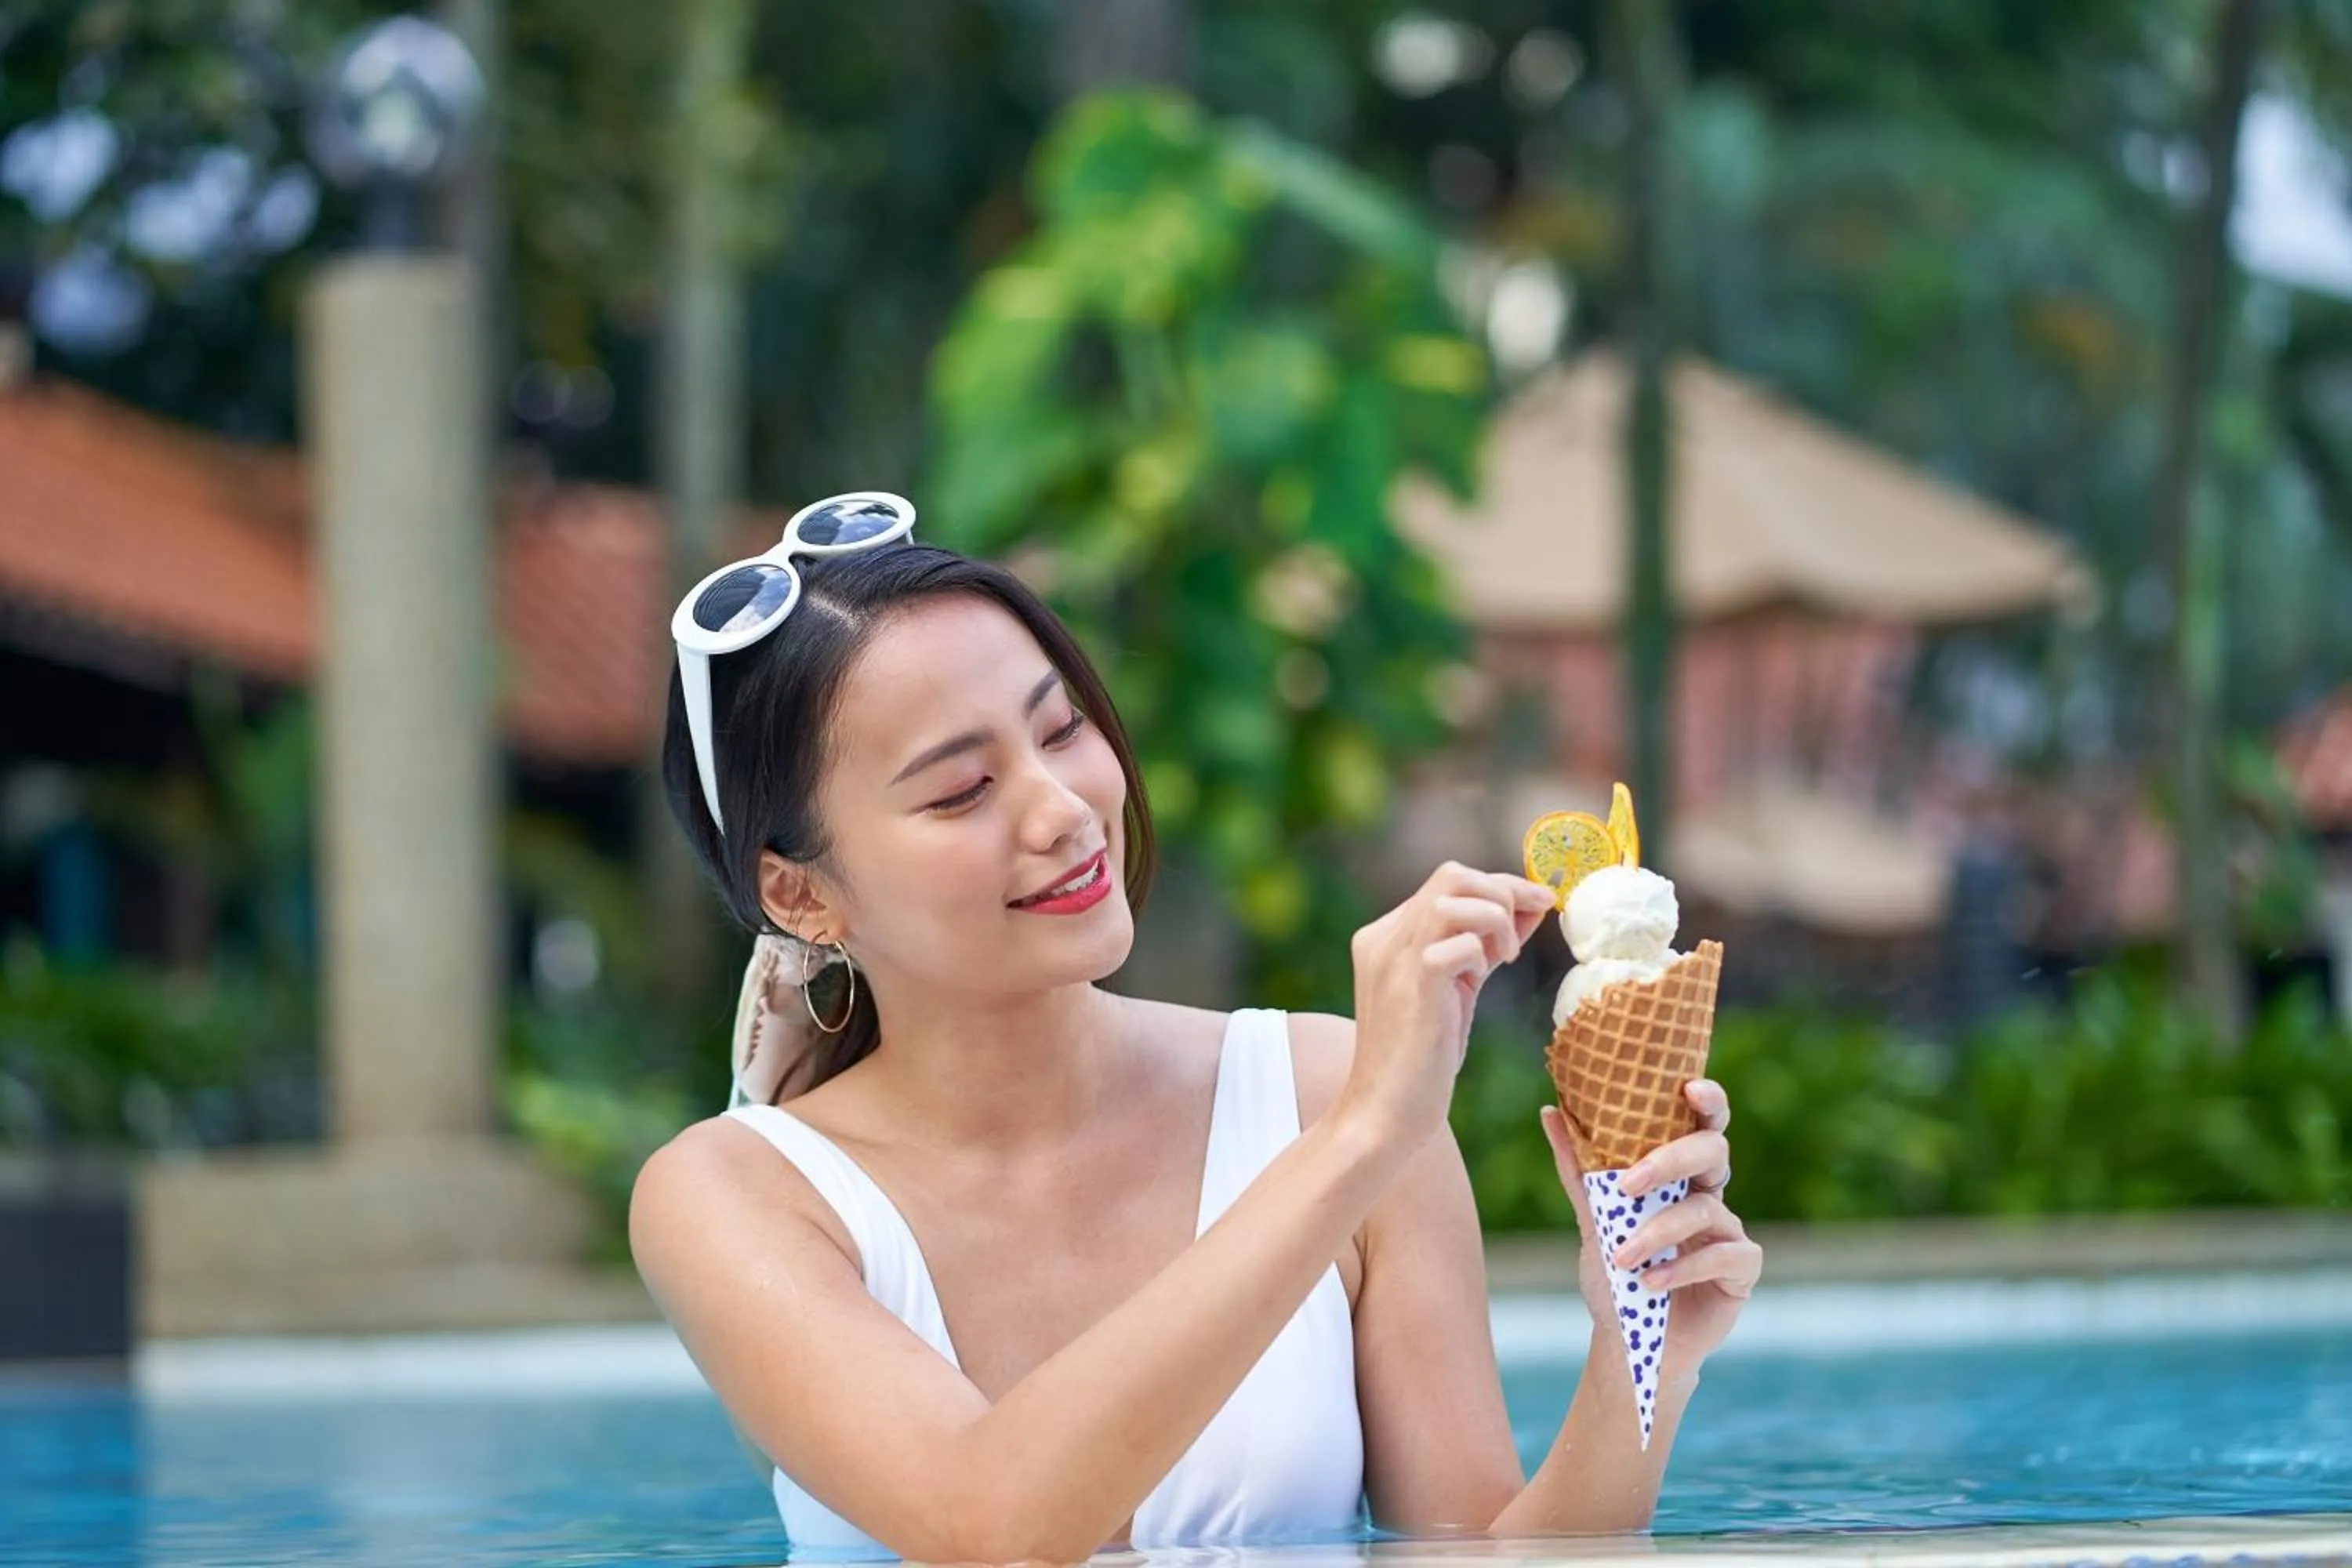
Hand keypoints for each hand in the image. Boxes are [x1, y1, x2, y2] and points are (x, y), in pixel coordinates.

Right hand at [1338, 862, 1553, 1146]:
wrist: (1382, 1115)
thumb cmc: (1421, 1059)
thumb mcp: (1455, 989)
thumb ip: (1483, 947)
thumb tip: (1530, 906)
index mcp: (1387, 935)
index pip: (1449, 881)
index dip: (1500, 885)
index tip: (1538, 902)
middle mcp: (1384, 938)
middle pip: (1452, 874)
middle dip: (1504, 891)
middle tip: (1529, 925)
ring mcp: (1394, 959)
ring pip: (1454, 896)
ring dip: (1496, 919)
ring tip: (1505, 958)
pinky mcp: (1412, 985)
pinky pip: (1458, 941)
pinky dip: (1483, 950)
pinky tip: (1486, 977)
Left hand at [1540, 1079, 1761, 1372]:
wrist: (1629, 1341)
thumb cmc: (1615, 1274)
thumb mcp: (1592, 1220)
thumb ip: (1577, 1169)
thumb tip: (1550, 1109)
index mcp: (1679, 1174)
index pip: (1699, 1123)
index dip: (1706, 1100)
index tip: (1688, 1086)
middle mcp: (1709, 1193)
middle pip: (1712, 1152)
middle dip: (1672, 1161)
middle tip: (1628, 1184)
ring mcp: (1729, 1230)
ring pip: (1707, 1209)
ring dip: (1659, 1231)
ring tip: (1624, 1258)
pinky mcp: (1742, 1268)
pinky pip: (1725, 1254)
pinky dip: (1683, 1267)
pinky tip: (1652, 1283)